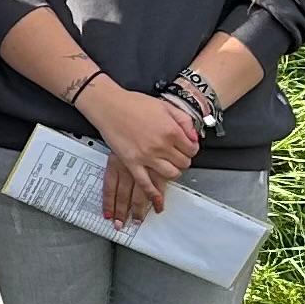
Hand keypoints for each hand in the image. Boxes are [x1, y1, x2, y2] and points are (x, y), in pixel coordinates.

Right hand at [81, 81, 198, 227]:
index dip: (191, 148)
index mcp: (171, 131)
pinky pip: (146, 183)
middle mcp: (161, 145)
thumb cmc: (134, 104)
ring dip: (173, 172)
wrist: (110, 106)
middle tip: (177, 156)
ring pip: (171, 174)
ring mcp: (147, 156)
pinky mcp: (132, 163)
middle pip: (183, 163)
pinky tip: (157, 199)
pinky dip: (153, 193)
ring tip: (168, 166)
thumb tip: (194, 136)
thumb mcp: (165, 106)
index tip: (187, 147)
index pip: (192, 149)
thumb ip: (184, 121)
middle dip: (183, 160)